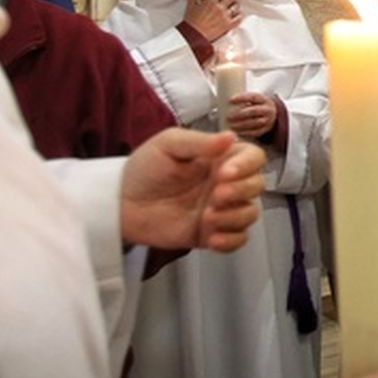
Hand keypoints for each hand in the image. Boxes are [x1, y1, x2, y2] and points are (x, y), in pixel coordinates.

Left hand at [120, 129, 265, 251]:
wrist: (120, 204)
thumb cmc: (144, 169)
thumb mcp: (169, 144)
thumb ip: (200, 142)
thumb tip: (230, 136)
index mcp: (220, 158)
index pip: (253, 158)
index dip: (247, 166)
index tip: (225, 173)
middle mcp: (225, 183)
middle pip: (257, 185)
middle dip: (240, 192)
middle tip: (214, 195)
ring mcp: (220, 210)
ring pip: (250, 213)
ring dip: (234, 217)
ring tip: (206, 217)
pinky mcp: (211, 233)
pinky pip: (237, 240)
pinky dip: (230, 240)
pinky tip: (212, 237)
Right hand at [184, 0, 241, 42]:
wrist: (193, 36)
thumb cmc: (191, 23)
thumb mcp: (190, 6)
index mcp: (211, 1)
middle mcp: (220, 7)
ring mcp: (225, 16)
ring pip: (236, 6)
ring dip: (235, 5)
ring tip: (232, 6)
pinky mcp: (228, 25)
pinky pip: (238, 18)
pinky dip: (238, 16)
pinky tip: (236, 16)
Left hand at [227, 91, 276, 140]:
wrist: (272, 113)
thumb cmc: (257, 105)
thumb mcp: (254, 100)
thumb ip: (243, 101)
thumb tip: (224, 102)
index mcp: (263, 99)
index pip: (252, 97)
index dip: (241, 98)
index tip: (230, 100)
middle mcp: (268, 109)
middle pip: (253, 111)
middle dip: (239, 114)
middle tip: (228, 117)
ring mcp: (268, 120)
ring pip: (255, 122)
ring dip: (242, 124)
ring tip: (232, 125)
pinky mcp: (267, 129)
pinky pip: (256, 132)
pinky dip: (247, 132)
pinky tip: (238, 132)